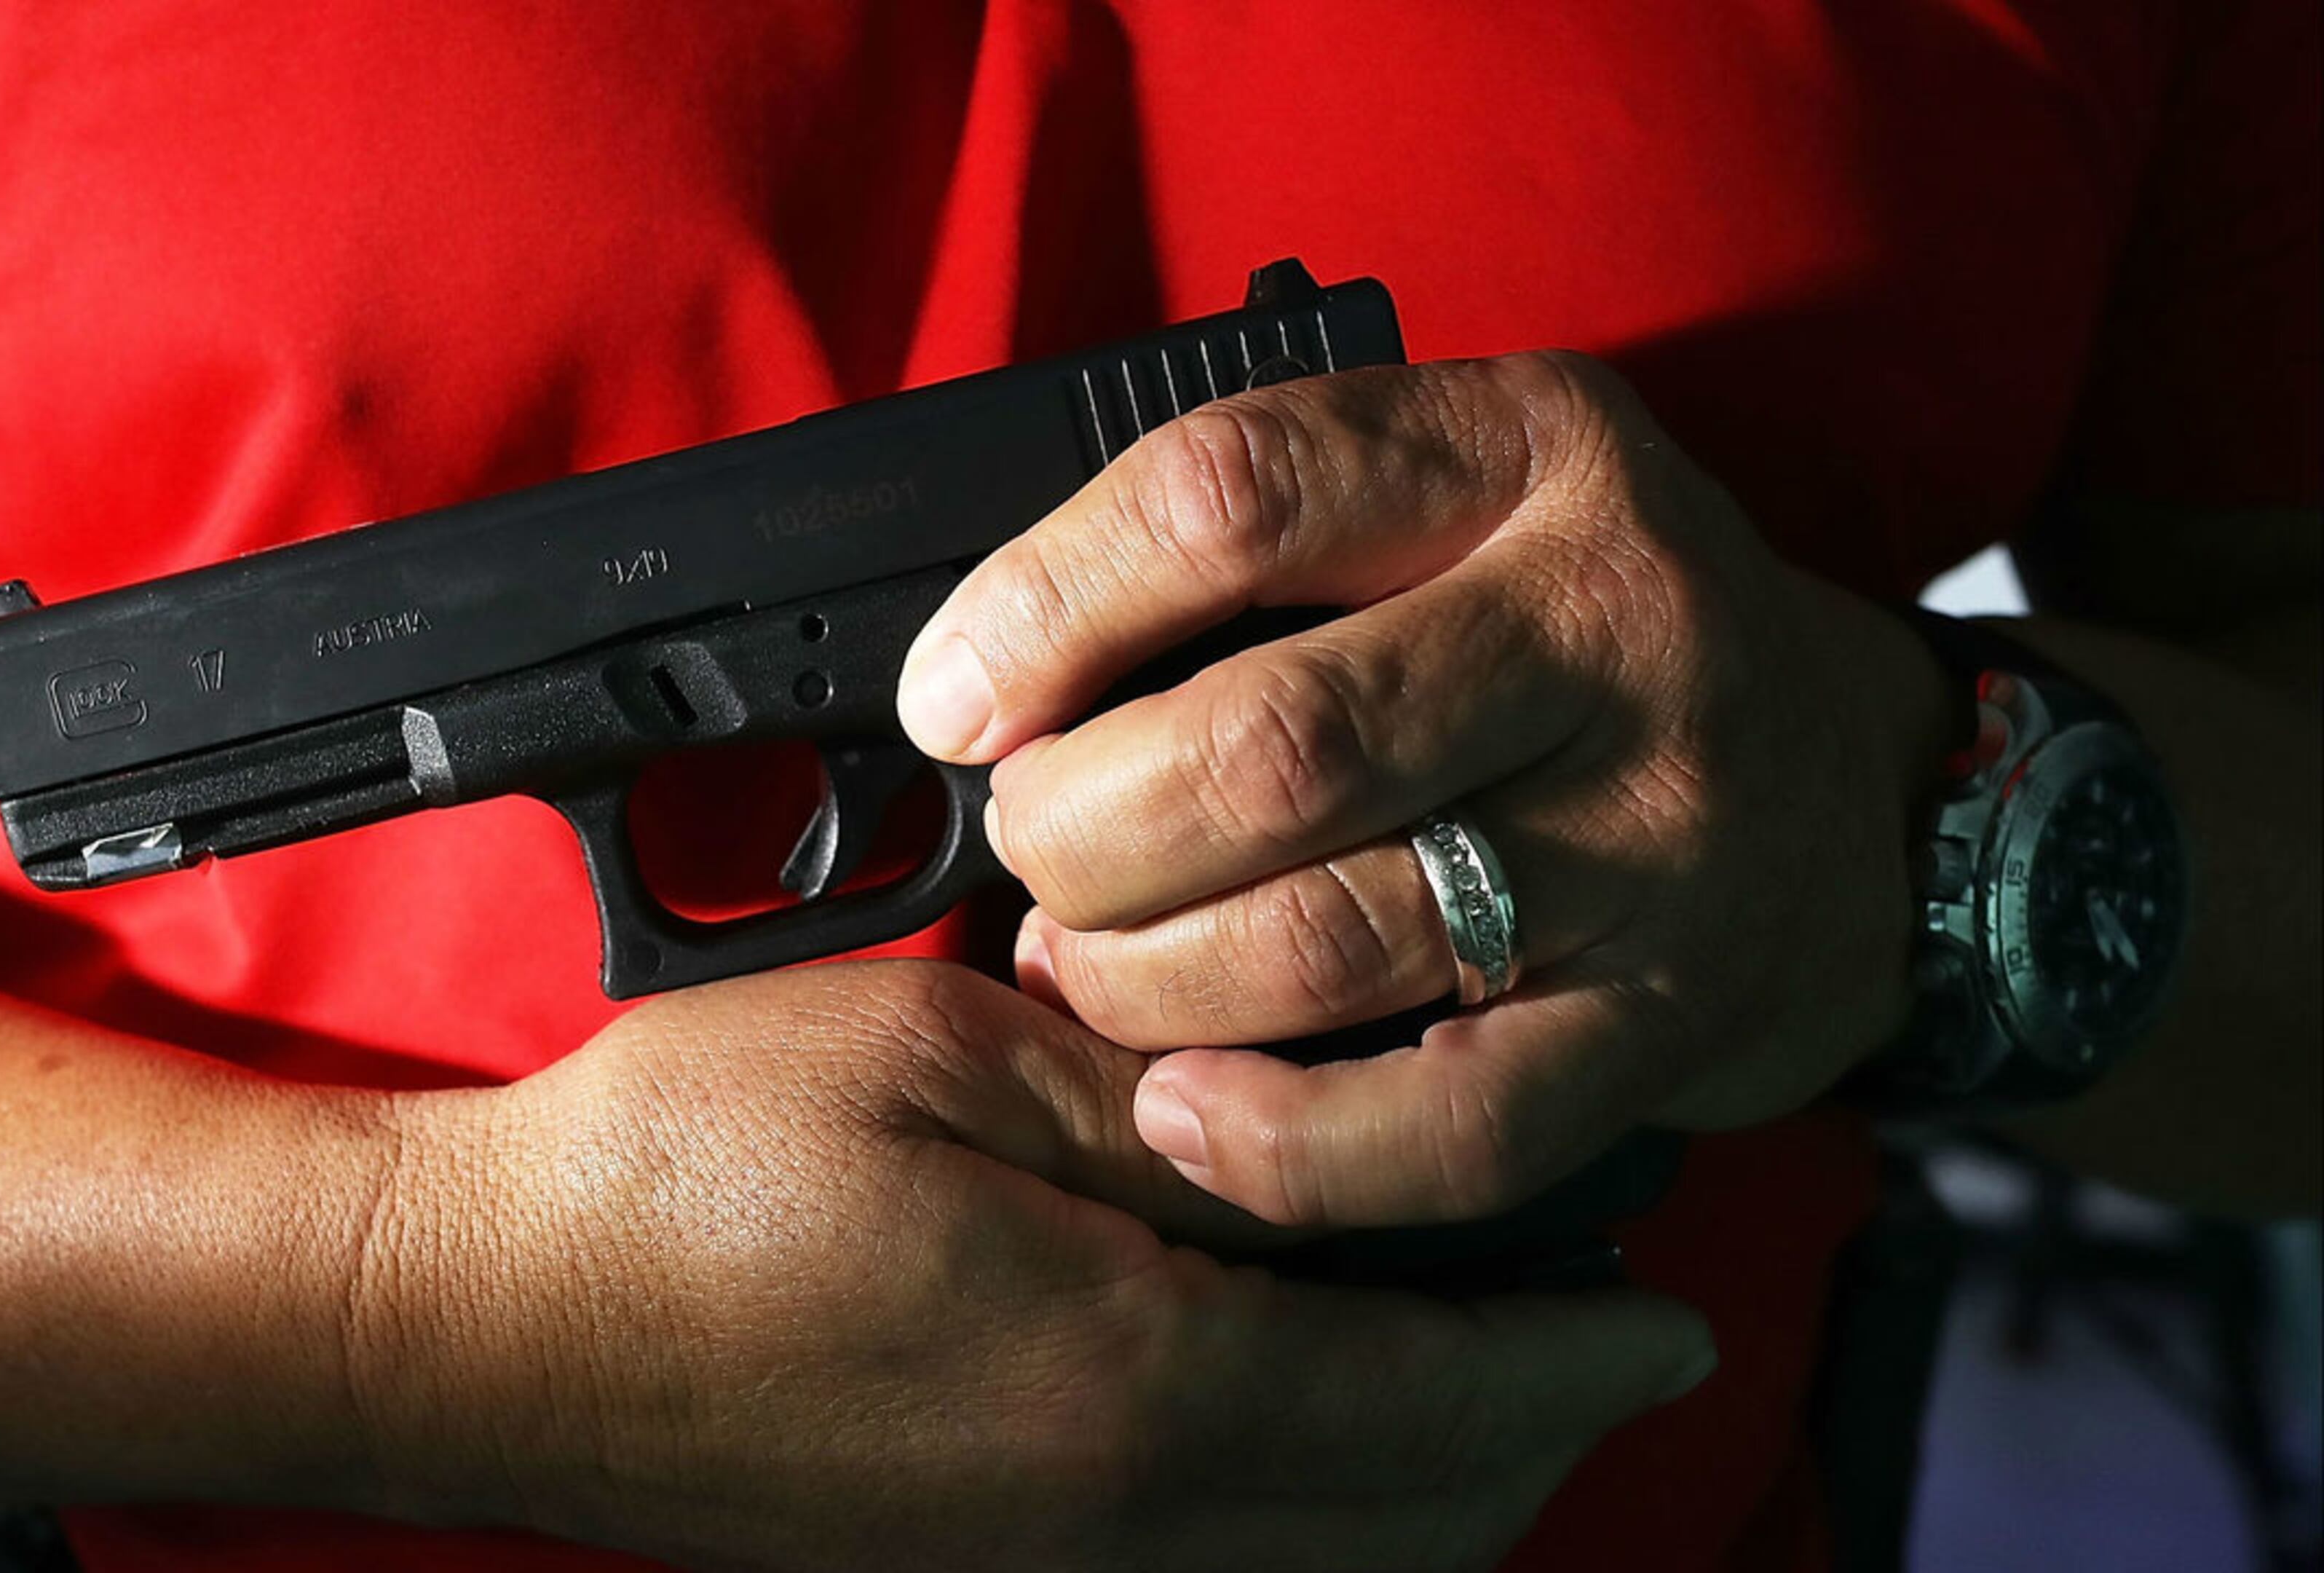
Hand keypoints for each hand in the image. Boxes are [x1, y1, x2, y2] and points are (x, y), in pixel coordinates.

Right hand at [357, 962, 1715, 1571]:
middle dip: (1535, 1433)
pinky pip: (1214, 1565)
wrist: (486, 1319)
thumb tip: (1293, 1122)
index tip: (1669, 1310)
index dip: (1577, 1355)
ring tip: (1478, 1368)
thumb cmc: (679, 1175)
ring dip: (1432, 1479)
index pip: (1442, 1402)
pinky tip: (1290, 1406)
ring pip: (1323, 1563)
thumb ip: (1147, 1103)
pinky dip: (1313, 1505)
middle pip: (1415, 1522)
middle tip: (1596, 1328)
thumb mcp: (939, 1060)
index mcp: (1130, 1389)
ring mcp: (1034, 1564)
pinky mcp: (969, 1562)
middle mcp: (1108, 1521)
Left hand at [898, 353, 1950, 1227]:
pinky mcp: (1679, 1016)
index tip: (954, 698)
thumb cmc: (1568, 635)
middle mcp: (1616, 620)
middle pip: (1271, 743)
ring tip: (1089, 970)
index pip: (1230, 493)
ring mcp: (1665, 830)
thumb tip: (976, 684)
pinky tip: (1185, 1116)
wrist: (1861, 779)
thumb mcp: (1444, 502)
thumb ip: (1248, 557)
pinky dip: (1280, 1145)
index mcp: (1521, 447)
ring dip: (1145, 982)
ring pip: (1332, 937)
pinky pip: (1449, 1124)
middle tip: (1034, 853)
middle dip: (1081, 826)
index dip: (1044, 606)